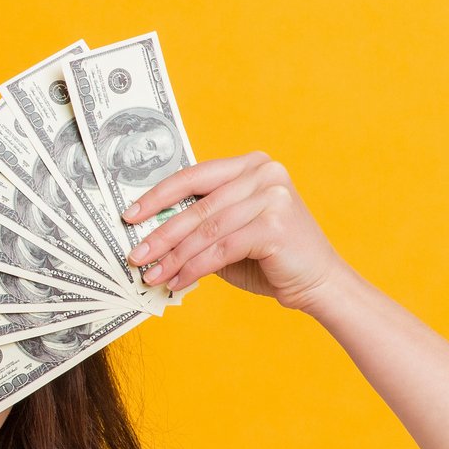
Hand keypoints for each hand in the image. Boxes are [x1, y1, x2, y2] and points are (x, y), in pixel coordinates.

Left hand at [122, 151, 348, 312]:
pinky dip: (194, 268)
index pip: (194, 176)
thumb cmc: (269, 258)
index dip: (158, 196)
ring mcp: (272, 196)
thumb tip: (149, 233)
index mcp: (252, 165)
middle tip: (135, 255)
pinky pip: (220, 249)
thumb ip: (199, 225)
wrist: (318, 282)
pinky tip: (178, 282)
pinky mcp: (274, 225)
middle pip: (197, 206)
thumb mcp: (229, 233)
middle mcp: (264, 173)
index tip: (130, 216)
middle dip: (161, 234)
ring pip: (206, 230)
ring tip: (151, 276)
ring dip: (173, 257)